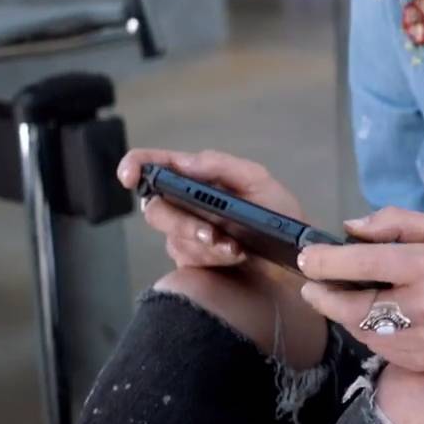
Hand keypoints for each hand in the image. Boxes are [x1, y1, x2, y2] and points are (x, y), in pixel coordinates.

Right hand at [116, 147, 307, 271]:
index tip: (128, 177)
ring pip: (173, 238)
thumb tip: (184, 161)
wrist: (295, 257)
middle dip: (182, 222)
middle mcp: (185, 205)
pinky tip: (235, 256)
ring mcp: (186, 235)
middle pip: (156, 210)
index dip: (135, 166)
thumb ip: (221, 166)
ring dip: (205, 244)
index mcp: (197, 178)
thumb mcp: (257, 181)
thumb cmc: (277, 213)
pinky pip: (188, 259)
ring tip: (236, 248)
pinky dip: (212, 257)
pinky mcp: (192, 261)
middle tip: (212, 232)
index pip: (155, 166)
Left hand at [296, 207, 423, 373]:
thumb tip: (351, 227)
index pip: (366, 262)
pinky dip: (366, 332)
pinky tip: (366, 317)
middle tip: (310, 284)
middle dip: (322, 295)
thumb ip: (397, 223)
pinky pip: (380, 350)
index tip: (307, 256)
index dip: (328, 260)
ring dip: (342, 315)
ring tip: (335, 297)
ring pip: (363, 332)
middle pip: (355, 307)